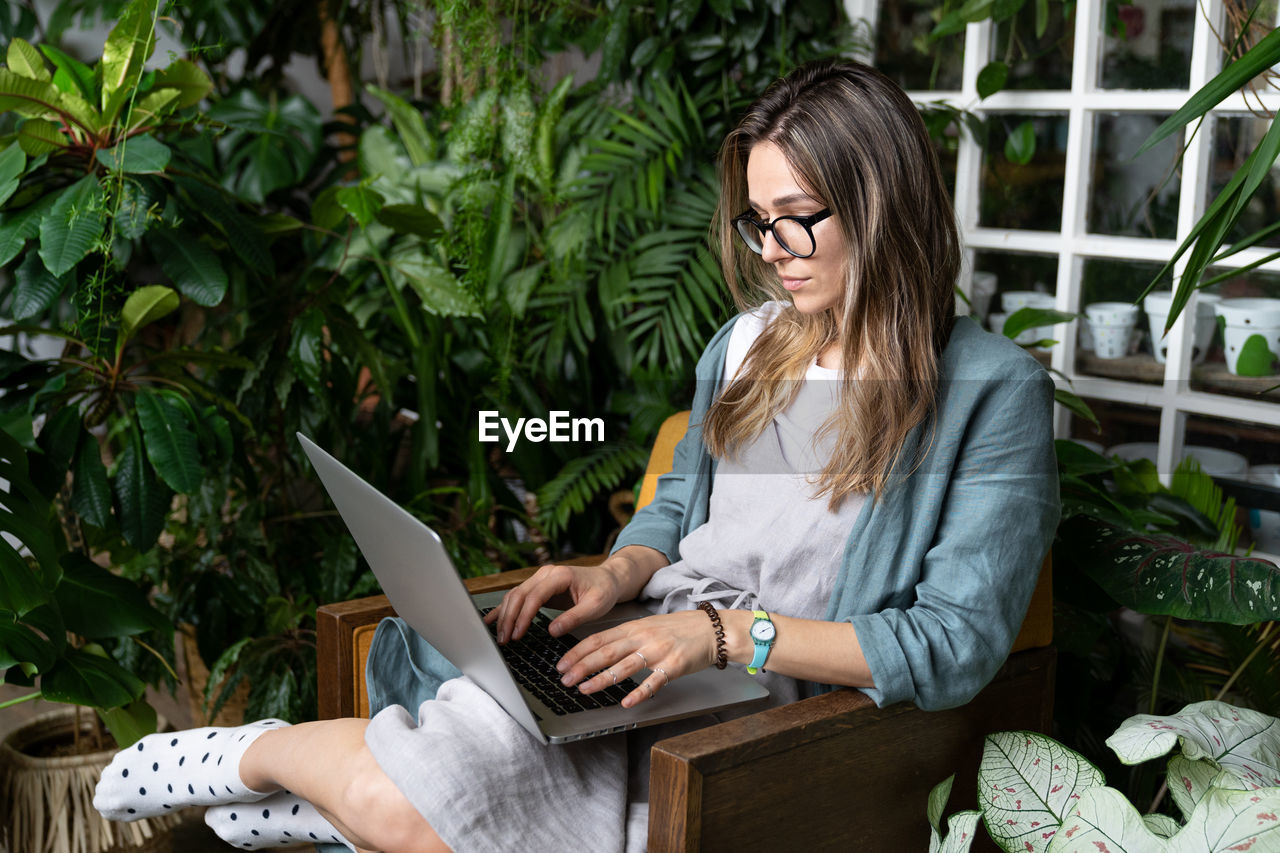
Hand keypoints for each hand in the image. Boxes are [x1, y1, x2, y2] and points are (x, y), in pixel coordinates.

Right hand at [483, 562, 624, 643]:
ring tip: (500, 637)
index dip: (524, 616)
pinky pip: (517, 597)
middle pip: (519, 594)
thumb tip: (552, 631)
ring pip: (515, 595)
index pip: (535, 595)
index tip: (518, 634)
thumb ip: (574, 617)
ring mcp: (540, 578)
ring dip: (505, 616)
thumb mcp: (596, 606)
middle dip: (509, 618)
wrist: (608, 579)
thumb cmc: (604, 590)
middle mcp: (546, 573)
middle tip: (504, 640)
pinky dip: (505, 609)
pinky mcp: (538, 586)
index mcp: (560, 575)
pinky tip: (492, 620)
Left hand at [554, 610, 717, 708]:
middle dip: (581, 666)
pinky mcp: (673, 666)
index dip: (577, 652)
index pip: (598, 639)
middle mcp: (643, 637)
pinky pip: (653, 682)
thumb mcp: (649, 625)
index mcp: (634, 626)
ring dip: (601, 680)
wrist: (713, 629)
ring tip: (584, 690)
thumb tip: (601, 649)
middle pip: (606, 653)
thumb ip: (627, 636)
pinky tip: (626, 703)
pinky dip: (638, 693)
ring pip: (624, 667)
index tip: (561, 664)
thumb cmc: (681, 629)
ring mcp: (658, 651)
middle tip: (564, 679)